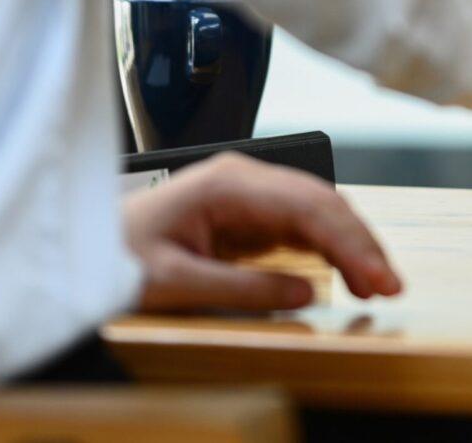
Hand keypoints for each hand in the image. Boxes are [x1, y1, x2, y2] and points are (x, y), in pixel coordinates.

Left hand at [122, 152, 401, 311]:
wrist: (79, 245)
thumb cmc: (112, 254)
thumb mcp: (171, 281)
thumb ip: (239, 286)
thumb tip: (305, 290)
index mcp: (228, 184)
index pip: (308, 206)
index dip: (349, 242)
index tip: (377, 277)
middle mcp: (246, 180)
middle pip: (322, 203)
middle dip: (361, 243)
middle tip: (391, 286)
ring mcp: (250, 195)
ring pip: (319, 212)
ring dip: (352, 245)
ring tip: (379, 285)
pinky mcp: (249, 216)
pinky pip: (303, 227)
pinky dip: (331, 249)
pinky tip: (349, 272)